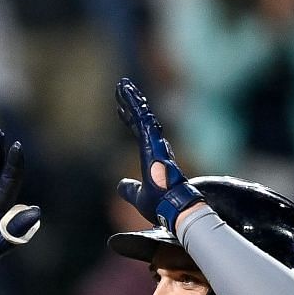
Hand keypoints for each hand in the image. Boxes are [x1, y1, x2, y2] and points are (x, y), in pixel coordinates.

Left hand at [115, 78, 201, 231]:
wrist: (173, 210)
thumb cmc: (161, 205)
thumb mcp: (139, 197)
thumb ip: (129, 190)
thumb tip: (120, 185)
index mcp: (152, 156)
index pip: (139, 132)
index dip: (130, 119)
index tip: (121, 108)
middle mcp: (155, 147)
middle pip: (140, 119)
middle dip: (131, 102)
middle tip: (122, 86)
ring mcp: (156, 144)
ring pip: (142, 116)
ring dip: (132, 99)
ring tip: (122, 85)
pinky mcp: (154, 144)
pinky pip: (143, 120)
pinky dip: (135, 107)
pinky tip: (128, 94)